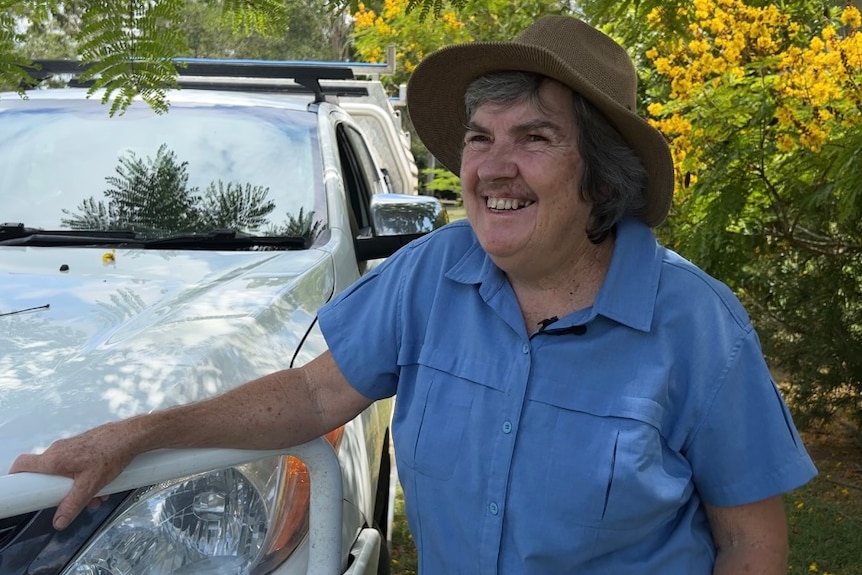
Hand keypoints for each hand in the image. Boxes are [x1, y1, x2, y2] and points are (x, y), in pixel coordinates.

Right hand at [9, 420, 136, 529]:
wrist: (131, 436)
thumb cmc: (111, 453)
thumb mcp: (90, 486)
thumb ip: (72, 505)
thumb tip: (59, 521)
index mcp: (54, 459)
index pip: (23, 465)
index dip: (17, 477)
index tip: (18, 489)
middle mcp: (59, 451)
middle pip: (48, 475)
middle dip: (62, 492)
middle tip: (77, 501)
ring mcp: (71, 448)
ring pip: (66, 473)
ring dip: (79, 487)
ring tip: (98, 495)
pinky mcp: (83, 447)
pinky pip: (77, 466)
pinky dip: (87, 477)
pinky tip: (103, 485)